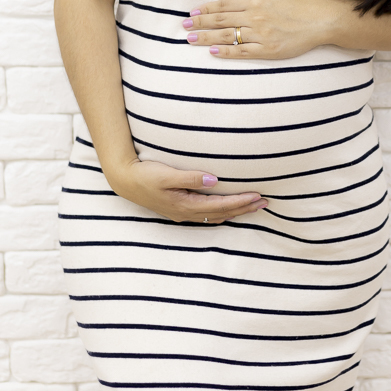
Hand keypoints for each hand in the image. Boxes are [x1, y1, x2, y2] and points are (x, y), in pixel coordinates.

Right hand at [105, 157, 267, 224]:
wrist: (124, 181)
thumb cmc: (144, 175)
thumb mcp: (166, 174)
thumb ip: (190, 178)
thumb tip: (214, 181)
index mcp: (185, 204)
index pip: (221, 205)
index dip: (241, 202)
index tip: (258, 196)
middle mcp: (186, 213)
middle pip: (222, 213)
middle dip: (244, 209)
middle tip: (266, 204)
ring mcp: (182, 213)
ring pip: (216, 216)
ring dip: (236, 211)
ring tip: (253, 206)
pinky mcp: (179, 209)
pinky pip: (207, 214)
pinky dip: (222, 212)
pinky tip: (228, 209)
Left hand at [182, 0, 333, 59]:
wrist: (319, 21)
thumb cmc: (297, 2)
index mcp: (255, 0)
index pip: (224, 5)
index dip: (206, 9)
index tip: (192, 13)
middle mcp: (255, 17)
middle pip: (221, 20)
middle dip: (200, 23)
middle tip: (184, 27)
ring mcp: (261, 34)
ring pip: (227, 36)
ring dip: (207, 38)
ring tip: (191, 39)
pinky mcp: (267, 50)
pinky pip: (242, 51)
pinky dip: (226, 52)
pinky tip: (213, 52)